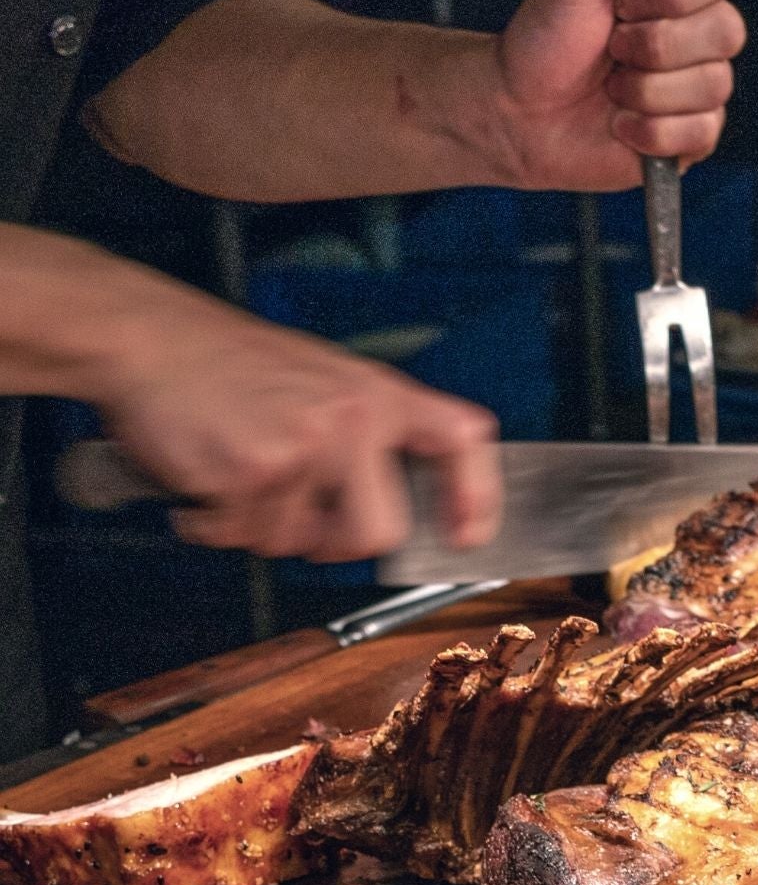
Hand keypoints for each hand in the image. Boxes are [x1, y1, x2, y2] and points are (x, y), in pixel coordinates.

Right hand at [96, 294, 499, 562]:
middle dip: (335, 545)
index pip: (461, 439)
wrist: (155, 339)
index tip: (467, 535)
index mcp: (380, 394)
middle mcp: (355, 417)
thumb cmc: (234, 364)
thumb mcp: (327, 380)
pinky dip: (218, 523)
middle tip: (300, 520)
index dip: (476, 494)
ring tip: (242, 476)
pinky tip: (209, 479)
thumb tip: (397, 513)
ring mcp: (307, 444)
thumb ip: (369, 436)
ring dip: (263, 527)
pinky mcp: (255, 470)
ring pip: (301, 543)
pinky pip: (245, 537)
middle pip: (379, 533)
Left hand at [492, 0, 748, 190]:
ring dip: (645, 89)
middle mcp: (699, 29)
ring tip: (612, 85)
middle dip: (653, 43)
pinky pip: (701, 131)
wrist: (520, 109)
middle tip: (612, 45)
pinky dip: (648, 129)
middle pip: (727, 30)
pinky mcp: (694, 134)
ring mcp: (701, 84)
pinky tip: (621, 122)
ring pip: (712, 85)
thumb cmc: (548, 37)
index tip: (625, 0)